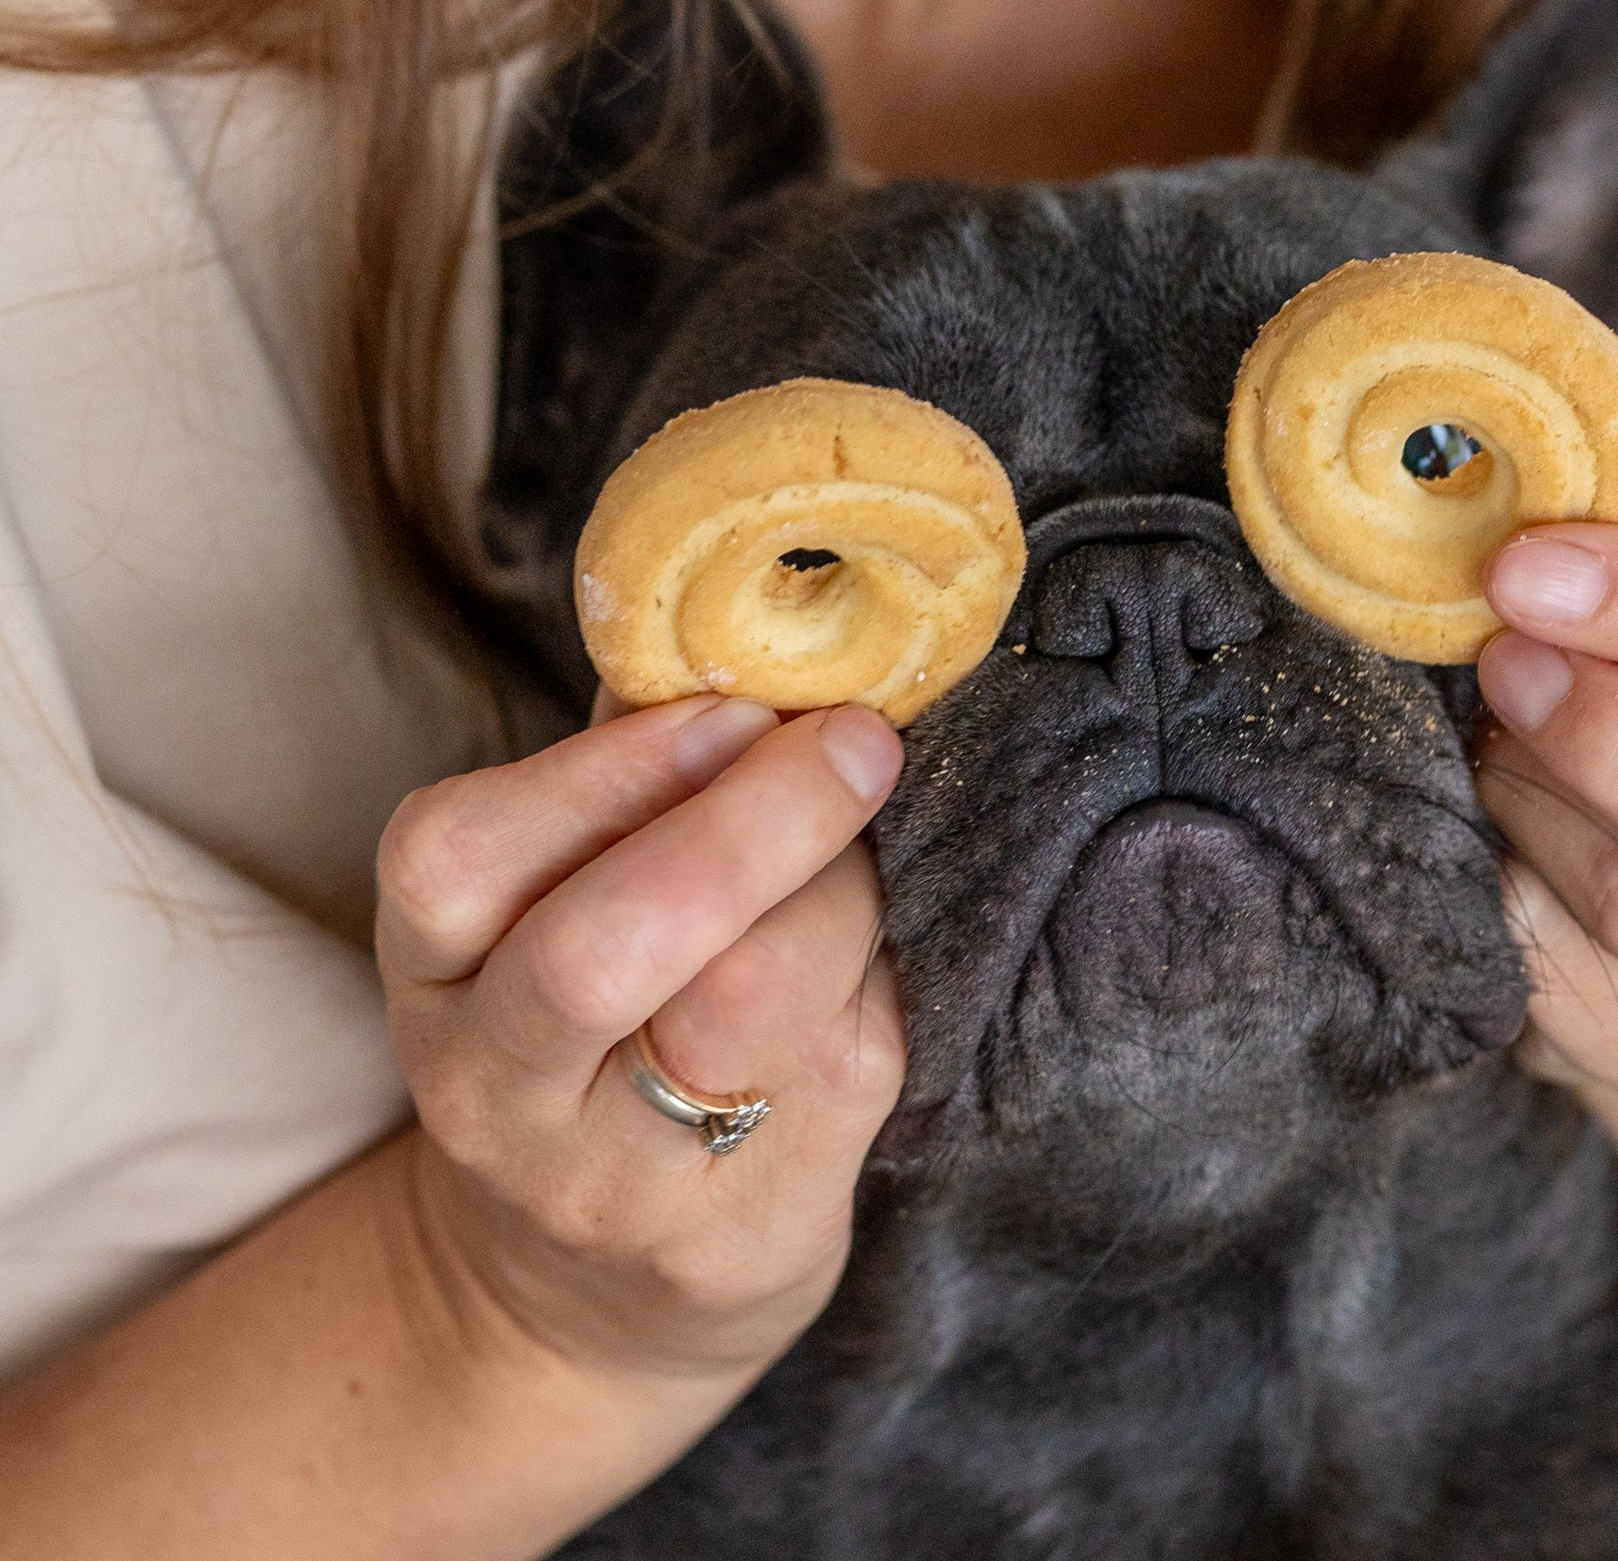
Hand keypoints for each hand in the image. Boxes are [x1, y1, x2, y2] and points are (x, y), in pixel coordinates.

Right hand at [374, 695, 904, 1389]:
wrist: (592, 1299)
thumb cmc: (594, 1039)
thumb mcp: (550, 916)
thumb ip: (621, 773)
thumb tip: (732, 618)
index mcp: (432, 981)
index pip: (459, 855)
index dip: (607, 766)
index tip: (733, 707)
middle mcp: (496, 1091)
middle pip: (602, 947)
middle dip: (751, 821)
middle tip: (856, 745)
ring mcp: (618, 1181)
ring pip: (744, 1003)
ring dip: (839, 891)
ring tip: (864, 849)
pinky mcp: (745, 1231)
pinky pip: (849, 1057)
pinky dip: (885, 971)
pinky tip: (877, 948)